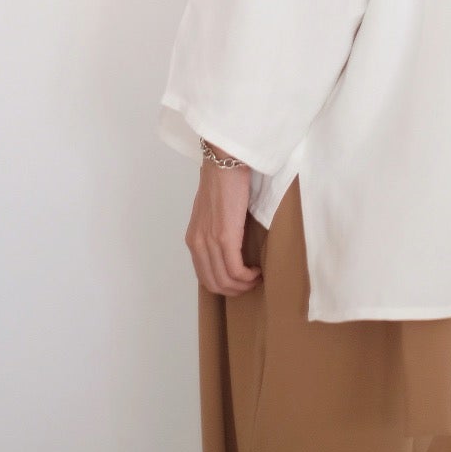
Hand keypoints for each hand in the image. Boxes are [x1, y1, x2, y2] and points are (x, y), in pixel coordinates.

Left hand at [184, 151, 263, 295]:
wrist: (224, 162)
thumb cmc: (223, 181)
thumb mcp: (212, 212)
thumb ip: (214, 230)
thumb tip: (227, 244)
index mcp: (193, 238)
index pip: (204, 276)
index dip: (223, 285)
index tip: (240, 281)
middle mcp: (197, 243)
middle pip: (213, 284)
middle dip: (234, 290)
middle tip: (251, 283)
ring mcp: (209, 241)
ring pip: (225, 280)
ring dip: (243, 285)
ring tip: (256, 278)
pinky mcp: (224, 237)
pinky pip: (235, 270)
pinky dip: (248, 276)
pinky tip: (257, 271)